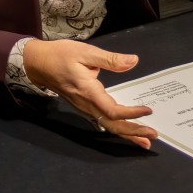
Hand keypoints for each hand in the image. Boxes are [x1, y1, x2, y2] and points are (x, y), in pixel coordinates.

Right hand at [21, 39, 155, 148]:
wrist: (39, 64)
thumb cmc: (61, 55)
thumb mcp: (86, 52)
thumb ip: (110, 59)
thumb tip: (133, 61)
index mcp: (88, 92)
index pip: (112, 110)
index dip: (131, 114)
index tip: (148, 110)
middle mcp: (87, 105)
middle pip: (112, 125)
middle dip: (133, 132)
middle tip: (154, 135)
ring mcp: (85, 109)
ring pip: (108, 126)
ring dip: (128, 134)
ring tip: (146, 141)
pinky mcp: (85, 108)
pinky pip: (103, 122)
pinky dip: (118, 129)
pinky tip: (129, 132)